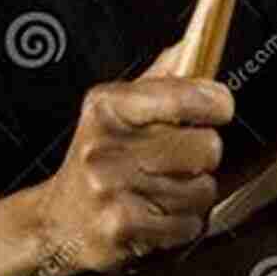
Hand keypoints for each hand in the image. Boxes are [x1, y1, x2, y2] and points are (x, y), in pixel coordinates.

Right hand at [33, 46, 232, 271]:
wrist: (57, 222)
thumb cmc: (96, 159)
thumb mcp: (116, 111)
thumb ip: (158, 80)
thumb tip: (189, 47)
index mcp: (107, 107)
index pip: (182, 96)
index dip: (215, 102)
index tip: (220, 107)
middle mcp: (106, 146)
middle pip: (205, 147)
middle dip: (203, 154)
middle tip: (181, 158)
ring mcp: (113, 189)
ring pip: (202, 189)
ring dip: (193, 193)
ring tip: (162, 189)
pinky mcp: (123, 228)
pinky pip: (188, 224)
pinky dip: (181, 223)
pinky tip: (155, 215)